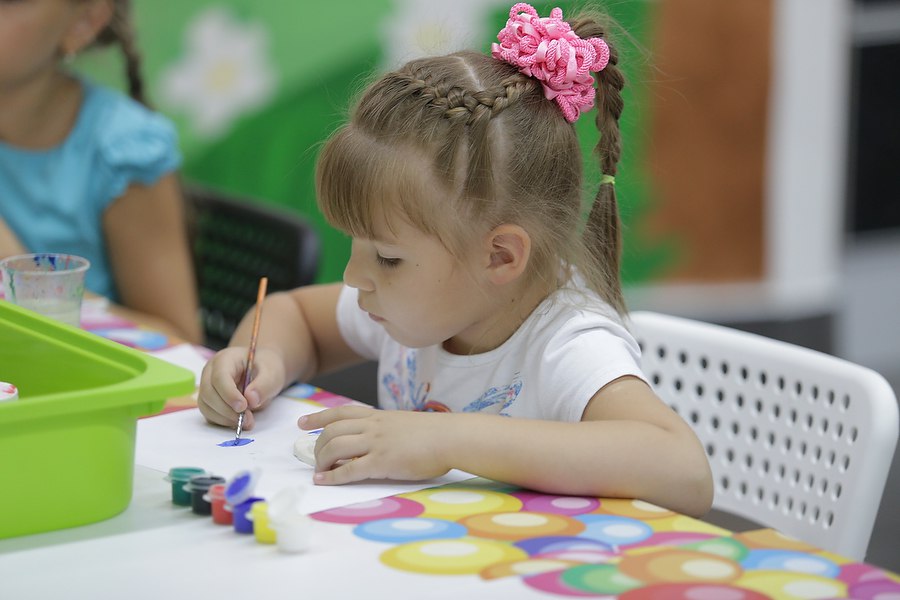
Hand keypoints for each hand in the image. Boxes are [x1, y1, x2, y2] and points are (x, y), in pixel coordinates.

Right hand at [198, 346, 285, 429]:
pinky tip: (239, 422)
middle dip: (227, 410)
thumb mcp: (272, 373)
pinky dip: (223, 421)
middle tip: (247, 419)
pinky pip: (209, 414)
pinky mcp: (209, 401)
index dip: (229, 394)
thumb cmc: (266, 368)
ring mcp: (207, 386)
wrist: (262, 371)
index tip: (243, 407)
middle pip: (208, 393)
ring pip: (206, 406)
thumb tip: (251, 400)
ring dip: (224, 418)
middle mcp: (210, 372)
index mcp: (225, 359)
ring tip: (246, 421)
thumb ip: (264, 385)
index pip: (219, 377)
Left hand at [299, 407, 450, 484]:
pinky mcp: (382, 462)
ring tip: (319, 471)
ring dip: (321, 461)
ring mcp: (376, 443)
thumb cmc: (434, 434)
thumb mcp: (403, 424)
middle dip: (318, 446)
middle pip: (332, 431)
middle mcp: (373, 426)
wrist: (450, 437)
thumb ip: (385, 430)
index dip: (319, 417)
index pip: (341, 413)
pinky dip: (332, 476)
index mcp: (378, 416)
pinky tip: (324, 481)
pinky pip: (349, 469)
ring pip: (335, 447)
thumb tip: (372, 441)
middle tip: (316, 459)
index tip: (302, 422)